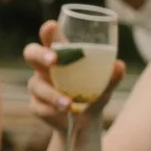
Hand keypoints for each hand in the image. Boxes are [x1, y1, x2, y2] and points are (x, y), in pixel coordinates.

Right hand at [24, 20, 125, 134]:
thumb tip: (119, 66)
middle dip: (40, 55)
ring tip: (68, 104)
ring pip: (37, 86)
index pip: (50, 38)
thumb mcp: (104, 86)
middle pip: (31, 53)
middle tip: (54, 61)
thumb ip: (110, 77)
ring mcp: (38, 86)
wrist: (85, 124)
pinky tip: (64, 114)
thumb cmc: (93, 95)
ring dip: (52, 94)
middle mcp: (44, 67)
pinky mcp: (36, 105)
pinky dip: (52, 110)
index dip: (48, 31)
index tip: (52, 26)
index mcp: (60, 55)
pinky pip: (40, 107)